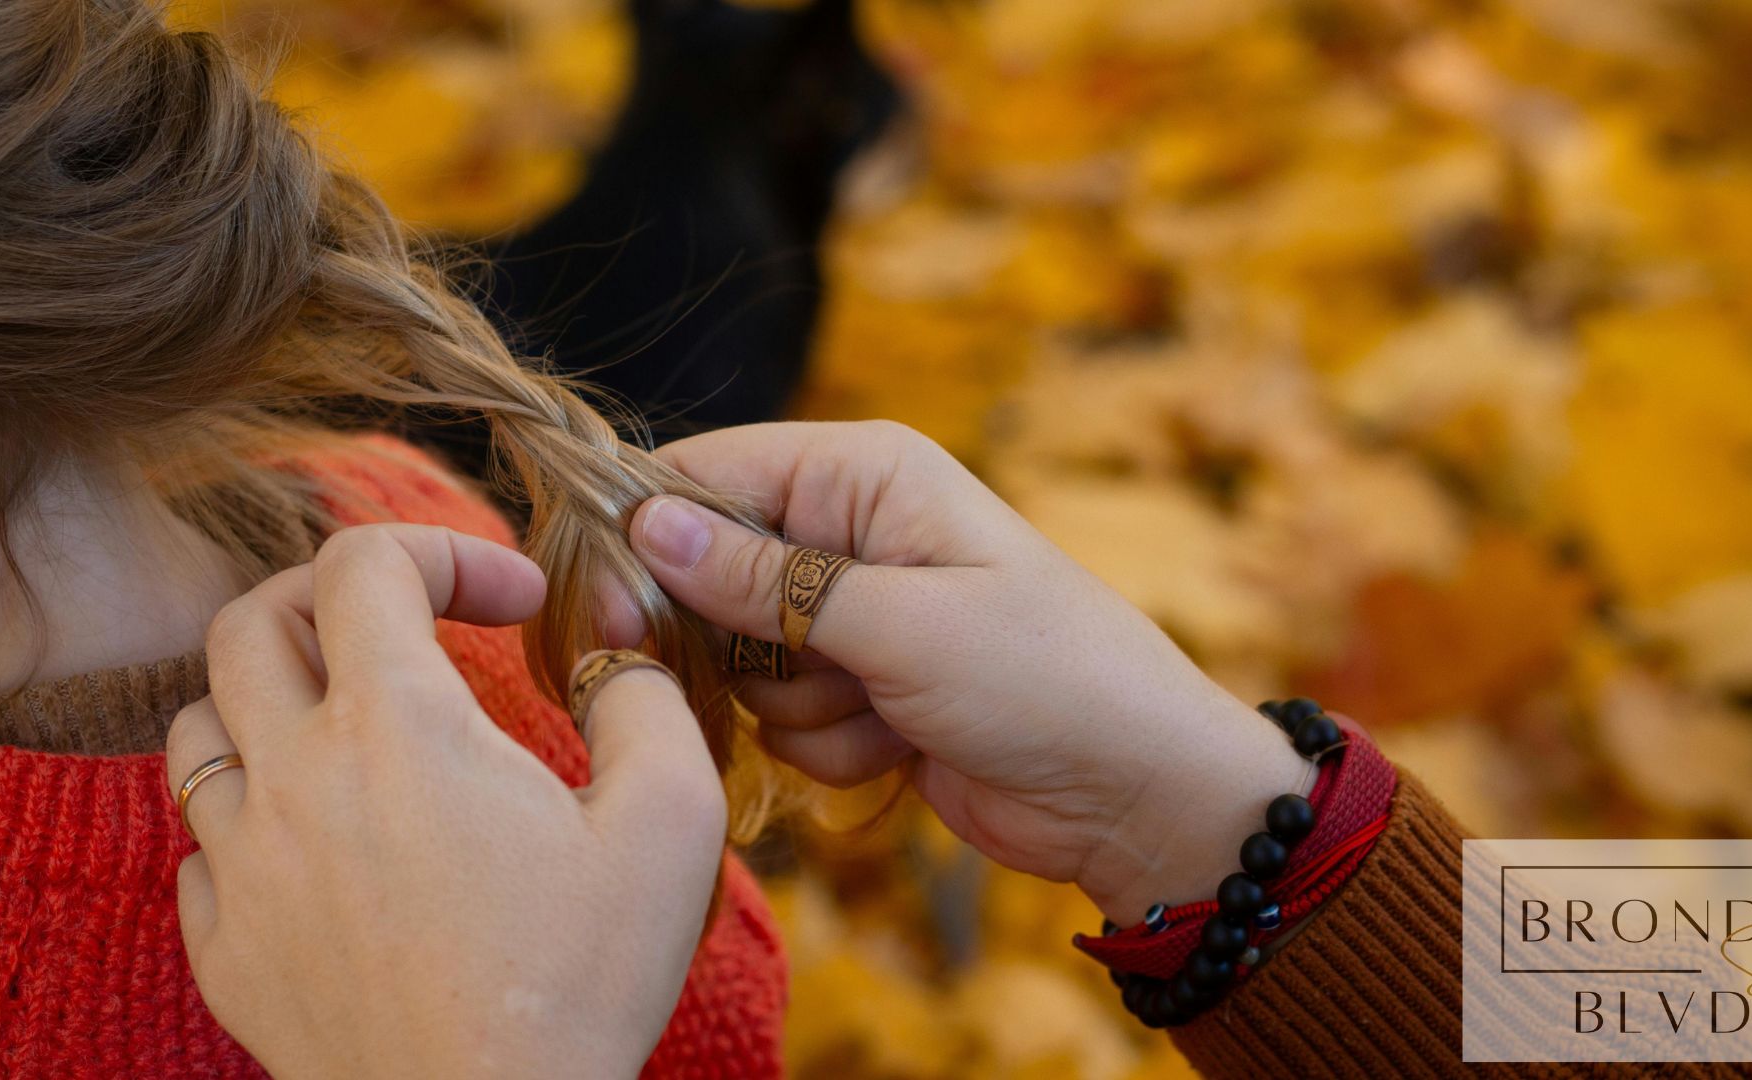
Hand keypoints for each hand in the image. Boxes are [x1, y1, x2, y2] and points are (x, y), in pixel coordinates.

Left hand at [166, 524, 726, 1079]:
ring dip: (275, 699)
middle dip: (335, 599)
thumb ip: (644, 697)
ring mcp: (243, 868)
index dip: (446, 549)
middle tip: (413, 633)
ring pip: (200, 725)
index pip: (362, 561)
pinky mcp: (225, 948)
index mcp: (397, 727)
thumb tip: (614, 645)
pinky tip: (333, 848)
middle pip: (250, 621)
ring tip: (358, 731)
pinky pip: (201, 842)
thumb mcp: (671, 820)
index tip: (516, 604)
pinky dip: (257, 815)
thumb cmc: (582, 983)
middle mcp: (294, 780)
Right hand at [607, 421, 1309, 925]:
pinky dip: (831, 744)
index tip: (615, 613)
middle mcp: (850, 532)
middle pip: (707, 576)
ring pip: (743, 662)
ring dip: (802, 706)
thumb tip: (647, 519)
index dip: (649, 540)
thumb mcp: (902, 624)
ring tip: (892, 708)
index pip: (706, 475)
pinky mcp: (861, 691)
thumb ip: (766, 580)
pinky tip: (905, 745)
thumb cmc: (1043, 680)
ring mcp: (854, 617)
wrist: (1136, 793)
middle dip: (741, 645)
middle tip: (804, 677)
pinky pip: (784, 719)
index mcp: (864, 475)